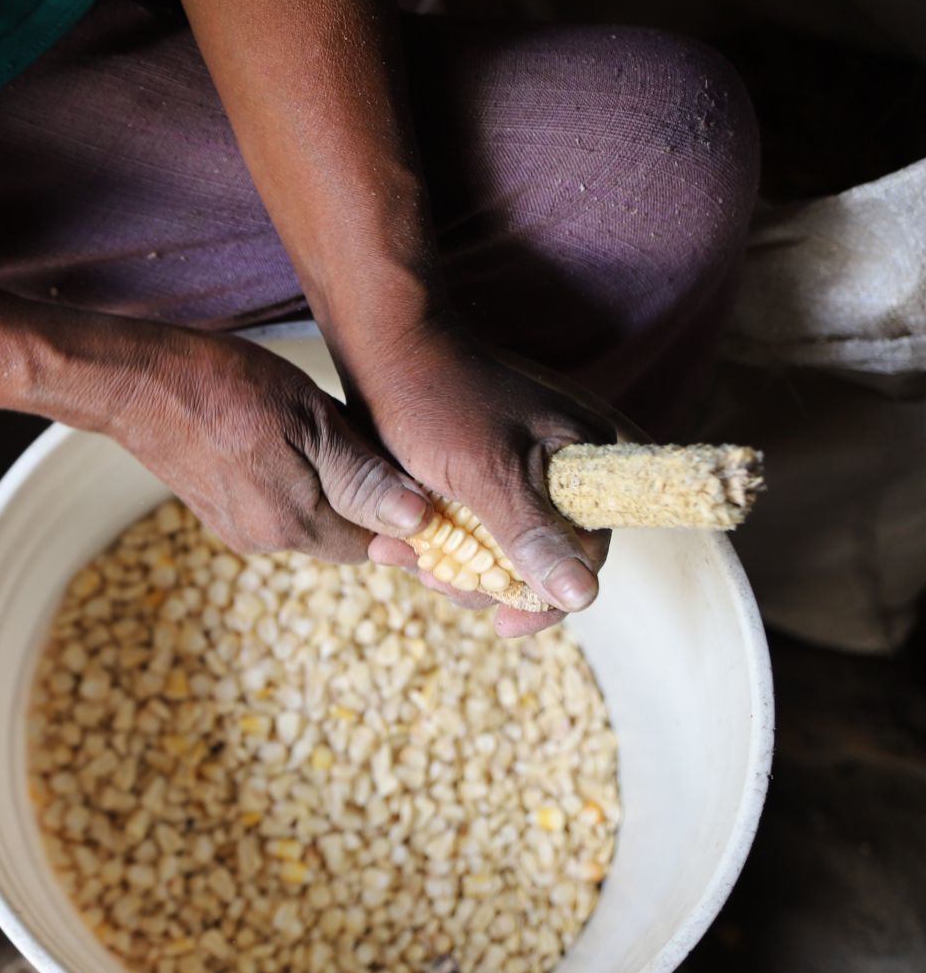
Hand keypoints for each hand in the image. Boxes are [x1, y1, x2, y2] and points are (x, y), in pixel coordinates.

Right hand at [99, 329, 433, 561]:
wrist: (136, 382)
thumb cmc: (226, 386)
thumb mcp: (310, 419)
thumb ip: (362, 477)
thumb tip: (417, 524)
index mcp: (293, 524)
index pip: (371, 546)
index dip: (399, 520)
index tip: (413, 480)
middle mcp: (263, 541)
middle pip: (339, 535)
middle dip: (362, 499)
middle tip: (366, 436)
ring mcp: (234, 529)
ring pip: (306, 519)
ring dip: (326, 487)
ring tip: (321, 428)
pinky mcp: (215, 511)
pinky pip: (273, 507)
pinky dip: (293, 481)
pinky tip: (284, 438)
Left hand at [347, 327, 621, 635]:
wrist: (383, 346)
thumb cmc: (435, 402)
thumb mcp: (486, 474)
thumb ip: (533, 535)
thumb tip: (584, 597)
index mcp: (585, 460)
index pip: (589, 554)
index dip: (548, 600)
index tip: (503, 625)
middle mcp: (563, 467)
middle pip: (539, 559)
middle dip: (483, 582)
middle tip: (431, 581)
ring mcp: (521, 470)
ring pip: (499, 549)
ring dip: (452, 566)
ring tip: (401, 557)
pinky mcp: (483, 472)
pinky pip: (472, 527)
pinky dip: (438, 542)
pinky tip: (399, 543)